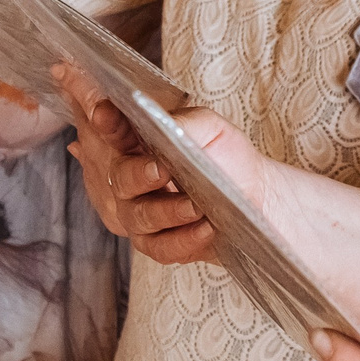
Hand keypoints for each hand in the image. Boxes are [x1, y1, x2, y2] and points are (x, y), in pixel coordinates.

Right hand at [57, 74, 270, 265]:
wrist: (255, 193)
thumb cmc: (225, 155)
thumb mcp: (209, 128)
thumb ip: (182, 122)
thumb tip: (163, 123)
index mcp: (137, 143)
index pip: (113, 130)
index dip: (106, 122)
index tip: (104, 113)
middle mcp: (130, 179)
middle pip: (120, 178)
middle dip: (139, 175)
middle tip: (162, 170)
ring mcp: (140, 214)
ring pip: (140, 216)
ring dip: (168, 211)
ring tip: (195, 206)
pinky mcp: (158, 244)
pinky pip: (162, 247)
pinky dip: (185, 239)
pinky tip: (206, 228)